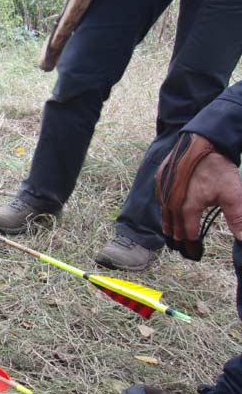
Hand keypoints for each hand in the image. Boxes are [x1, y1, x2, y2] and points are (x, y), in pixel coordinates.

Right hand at [156, 133, 241, 259]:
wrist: (202, 142)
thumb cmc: (217, 168)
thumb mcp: (232, 194)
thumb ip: (237, 218)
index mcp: (187, 209)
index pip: (189, 233)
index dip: (194, 243)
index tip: (196, 252)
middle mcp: (170, 203)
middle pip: (173, 228)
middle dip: (179, 238)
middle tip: (183, 248)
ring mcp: (162, 192)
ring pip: (164, 215)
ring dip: (169, 226)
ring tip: (173, 236)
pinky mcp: (159, 181)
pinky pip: (161, 201)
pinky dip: (165, 209)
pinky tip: (169, 212)